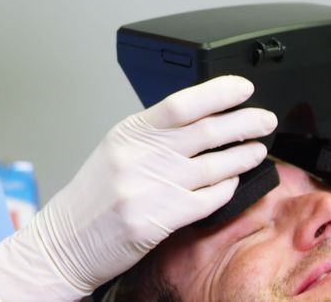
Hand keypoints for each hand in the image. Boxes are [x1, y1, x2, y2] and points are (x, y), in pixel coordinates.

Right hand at [0, 76, 276, 300]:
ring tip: (257, 150)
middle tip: (265, 120)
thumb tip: (201, 119)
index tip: (243, 89)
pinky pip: (209, 199)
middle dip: (245, 123)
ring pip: (215, 166)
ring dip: (244, 156)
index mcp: (129, 133)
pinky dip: (227, 188)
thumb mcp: (116, 151)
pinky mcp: (160, 219)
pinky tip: (233, 182)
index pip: (181, 103)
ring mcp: (151, 189)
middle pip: (207, 132)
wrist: (65, 242)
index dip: (219, 92)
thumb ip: (153, 136)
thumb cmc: (92, 198)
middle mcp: (141, 157)